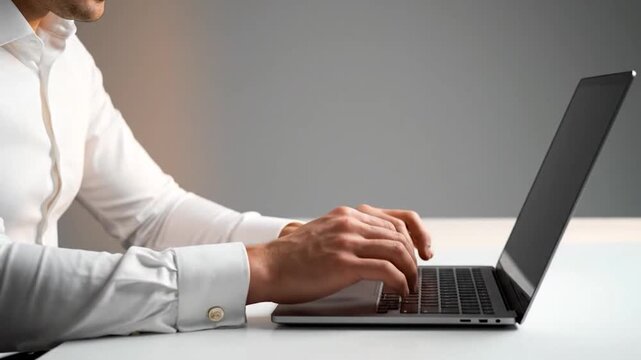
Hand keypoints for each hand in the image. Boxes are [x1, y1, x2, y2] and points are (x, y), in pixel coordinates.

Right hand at [246, 205, 430, 303]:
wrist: (267, 266)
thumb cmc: (292, 257)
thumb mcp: (324, 233)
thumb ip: (348, 234)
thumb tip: (376, 249)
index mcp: (347, 215)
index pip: (397, 219)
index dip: (417, 236)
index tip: (423, 252)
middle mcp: (349, 222)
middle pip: (401, 235)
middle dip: (415, 258)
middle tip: (415, 274)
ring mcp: (347, 241)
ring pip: (398, 251)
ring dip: (410, 272)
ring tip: (409, 285)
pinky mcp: (344, 262)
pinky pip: (386, 270)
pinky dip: (400, 282)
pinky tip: (399, 290)